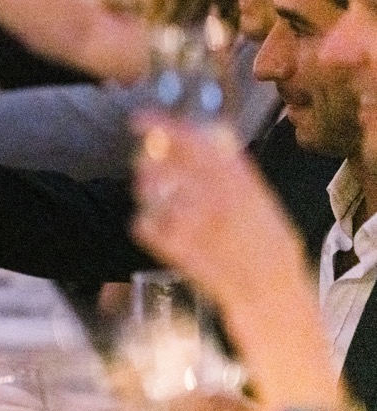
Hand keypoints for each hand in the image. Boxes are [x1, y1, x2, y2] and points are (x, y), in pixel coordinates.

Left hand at [130, 116, 308, 312]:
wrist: (270, 291)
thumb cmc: (268, 245)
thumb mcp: (261, 199)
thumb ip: (236, 168)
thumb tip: (215, 135)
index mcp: (240, 182)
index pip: (195, 144)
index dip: (164, 127)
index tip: (140, 118)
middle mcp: (216, 198)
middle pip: (165, 167)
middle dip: (148, 162)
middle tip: (144, 164)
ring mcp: (196, 225)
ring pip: (151, 195)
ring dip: (146, 191)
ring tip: (152, 193)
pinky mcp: (179, 250)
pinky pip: (146, 227)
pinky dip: (146, 224)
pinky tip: (155, 226)